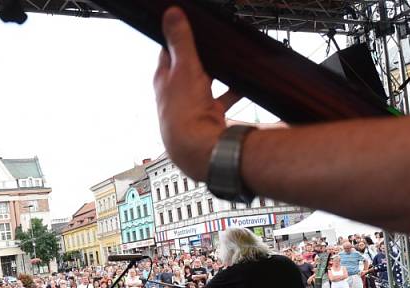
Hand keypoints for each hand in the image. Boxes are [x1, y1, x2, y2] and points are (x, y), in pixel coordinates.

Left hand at [153, 7, 240, 180]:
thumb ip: (180, 40)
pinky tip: (245, 86)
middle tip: (213, 45)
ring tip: (231, 63)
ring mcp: (194, 108)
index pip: (168, 54)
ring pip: (208, 84)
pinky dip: (235, 91)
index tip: (186, 27)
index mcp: (164, 82)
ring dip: (219, 74)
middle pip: (189, 70)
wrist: (199, 149)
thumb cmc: (184, 114)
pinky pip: (225, 99)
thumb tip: (171, 15)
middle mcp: (176, 97)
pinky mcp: (211, 118)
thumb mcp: (184, 68)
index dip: (177, 40)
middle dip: (202, 57)